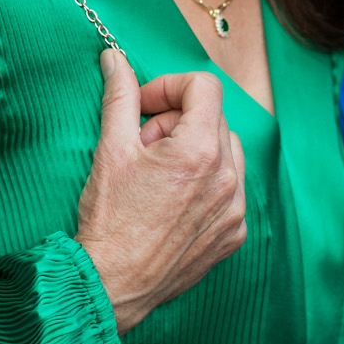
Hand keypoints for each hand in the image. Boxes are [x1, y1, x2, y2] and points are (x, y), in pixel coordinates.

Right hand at [76, 50, 246, 333]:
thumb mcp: (110, 149)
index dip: (169, 87)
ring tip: (158, 175)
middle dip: (177, 121)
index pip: (204, 86)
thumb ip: (119, 96)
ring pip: (226, 152)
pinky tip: (172, 201)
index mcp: (200, 151)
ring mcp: (235, 209)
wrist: (111, 285)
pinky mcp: (234, 234)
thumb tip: (115, 58)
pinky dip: (206, 183)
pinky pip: (230, 189)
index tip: (143, 107)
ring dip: (195, 150)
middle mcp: (228, 178)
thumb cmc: (108, 220)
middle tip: (142, 145)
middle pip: (214, 118)